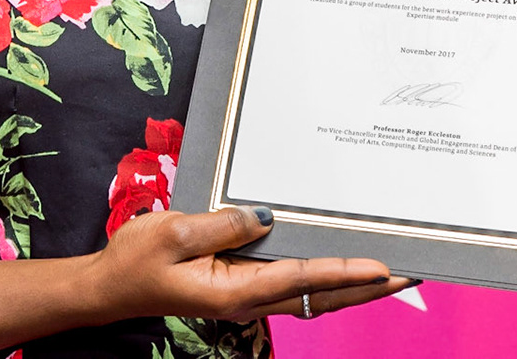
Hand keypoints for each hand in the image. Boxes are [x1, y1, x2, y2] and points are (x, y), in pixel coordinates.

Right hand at [88, 205, 417, 323]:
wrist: (109, 286)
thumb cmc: (135, 260)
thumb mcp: (174, 232)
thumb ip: (223, 225)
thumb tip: (264, 217)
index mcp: (233, 291)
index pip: (301, 279)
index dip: (344, 273)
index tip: (382, 268)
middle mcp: (247, 299)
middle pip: (319, 297)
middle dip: (365, 288)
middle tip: (407, 273)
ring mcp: (244, 295)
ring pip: (309, 295)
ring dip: (348, 287)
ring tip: (386, 272)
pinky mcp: (238, 286)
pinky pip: (289, 284)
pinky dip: (320, 279)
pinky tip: (332, 266)